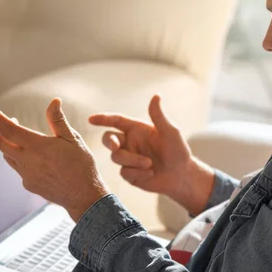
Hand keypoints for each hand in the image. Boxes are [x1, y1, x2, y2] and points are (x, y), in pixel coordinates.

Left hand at [0, 99, 109, 222]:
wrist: (83, 196)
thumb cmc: (81, 165)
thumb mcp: (73, 139)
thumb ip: (58, 120)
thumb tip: (54, 102)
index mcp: (38, 146)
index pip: (9, 130)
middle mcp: (28, 161)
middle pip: (1, 143)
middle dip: (2, 131)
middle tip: (12, 122)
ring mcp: (26, 175)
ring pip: (8, 157)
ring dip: (10, 145)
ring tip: (23, 139)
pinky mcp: (29, 185)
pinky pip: (18, 169)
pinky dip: (21, 160)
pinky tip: (35, 159)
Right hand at [89, 95, 214, 215]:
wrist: (181, 175)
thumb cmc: (178, 151)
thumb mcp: (170, 132)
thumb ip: (159, 116)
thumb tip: (156, 96)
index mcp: (136, 129)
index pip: (116, 121)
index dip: (103, 119)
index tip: (91, 119)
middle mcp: (129, 142)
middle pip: (108, 139)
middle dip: (110, 142)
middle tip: (116, 146)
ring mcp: (128, 159)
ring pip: (116, 157)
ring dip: (133, 160)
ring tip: (150, 164)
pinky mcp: (129, 174)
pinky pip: (124, 172)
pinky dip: (138, 173)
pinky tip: (151, 174)